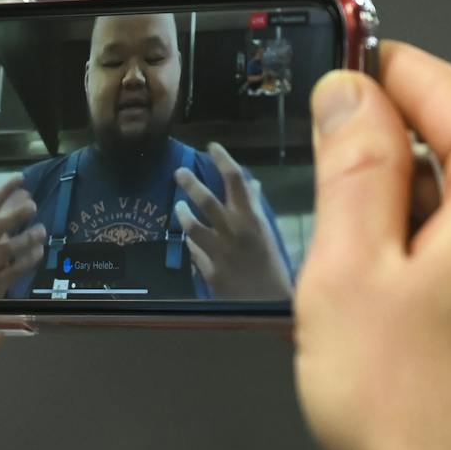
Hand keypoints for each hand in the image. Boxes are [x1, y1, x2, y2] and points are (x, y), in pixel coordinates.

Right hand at [0, 174, 43, 298]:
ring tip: (41, 231)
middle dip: (15, 214)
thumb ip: (5, 212)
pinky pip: (16, 269)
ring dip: (27, 238)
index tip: (20, 177)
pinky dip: (29, 259)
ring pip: (7, 249)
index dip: (4, 189)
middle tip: (33, 206)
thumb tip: (24, 192)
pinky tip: (40, 251)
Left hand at [173, 143, 292, 298]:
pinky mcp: (208, 270)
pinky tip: (190, 239)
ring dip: (182, 213)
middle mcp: (234, 231)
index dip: (223, 160)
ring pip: (192, 226)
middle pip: (207, 200)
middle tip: (179, 171)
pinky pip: (193, 250)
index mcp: (253, 219)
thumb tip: (250, 183)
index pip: (236, 180)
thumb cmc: (272, 264)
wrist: (269, 302)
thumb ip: (255, 207)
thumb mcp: (267, 232)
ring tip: (178, 206)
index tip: (212, 147)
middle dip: (191, 183)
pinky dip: (191, 243)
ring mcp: (219, 251)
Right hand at [295, 42, 450, 449]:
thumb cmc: (417, 412)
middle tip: (316, 173)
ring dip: (406, 211)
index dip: (379, 72)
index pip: (447, 91)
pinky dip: (430, 254)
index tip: (331, 62)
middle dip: (388, 151)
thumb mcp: (349, 270)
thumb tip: (348, 92)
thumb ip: (352, 167)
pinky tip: (388, 296)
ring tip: (348, 259)